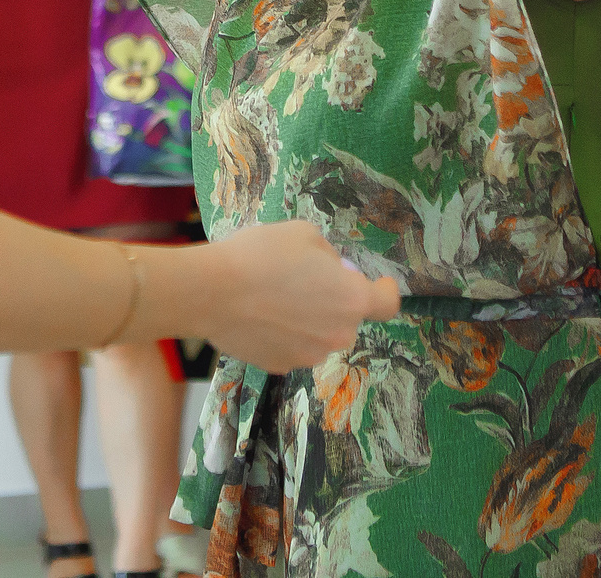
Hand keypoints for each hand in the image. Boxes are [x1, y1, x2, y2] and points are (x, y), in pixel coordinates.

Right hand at [193, 221, 400, 371]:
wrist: (212, 291)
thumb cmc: (261, 255)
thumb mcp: (303, 234)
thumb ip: (327, 255)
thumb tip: (327, 269)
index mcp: (351, 300)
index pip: (388, 304)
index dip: (385, 291)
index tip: (378, 283)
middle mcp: (337, 335)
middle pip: (347, 318)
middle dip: (334, 301)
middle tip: (304, 280)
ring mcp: (308, 356)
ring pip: (318, 335)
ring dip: (308, 319)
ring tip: (273, 298)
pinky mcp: (279, 366)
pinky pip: (291, 347)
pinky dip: (283, 334)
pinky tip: (258, 316)